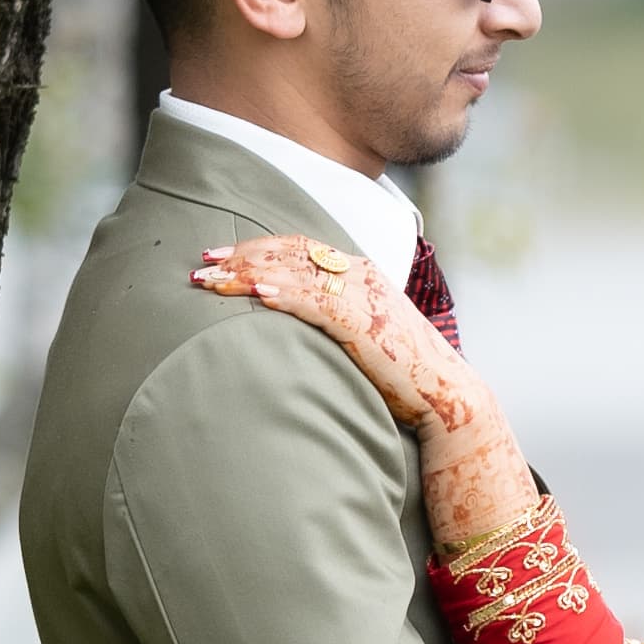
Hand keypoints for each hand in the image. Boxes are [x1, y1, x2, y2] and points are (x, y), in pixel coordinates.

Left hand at [192, 231, 540, 557]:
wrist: (444, 396)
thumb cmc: (401, 373)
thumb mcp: (362, 334)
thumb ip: (331, 318)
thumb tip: (292, 322)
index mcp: (359, 271)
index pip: (296, 247)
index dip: (254, 248)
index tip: (217, 256)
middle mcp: (359, 274)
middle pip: (287, 253)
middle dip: (239, 257)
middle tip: (199, 264)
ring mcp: (362, 296)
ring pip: (292, 274)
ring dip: (245, 275)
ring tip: (210, 281)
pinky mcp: (363, 323)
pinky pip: (314, 302)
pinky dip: (282, 295)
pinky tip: (255, 295)